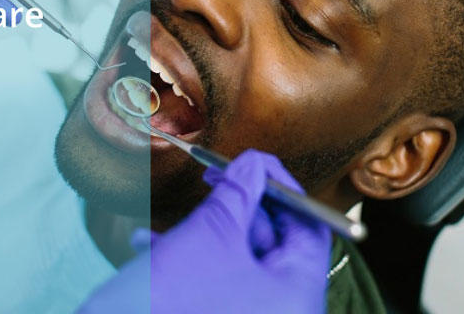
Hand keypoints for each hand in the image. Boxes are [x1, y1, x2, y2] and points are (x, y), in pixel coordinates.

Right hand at [79, 150, 331, 312]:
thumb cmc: (170, 303)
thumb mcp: (210, 234)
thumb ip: (239, 191)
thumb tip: (252, 165)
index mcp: (299, 296)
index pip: (311, 227)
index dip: (283, 188)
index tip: (254, 165)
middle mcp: (284, 313)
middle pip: (276, 243)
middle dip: (240, 208)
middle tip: (216, 181)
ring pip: (240, 262)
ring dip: (205, 234)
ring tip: (170, 224)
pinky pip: (218, 284)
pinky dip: (190, 260)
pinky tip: (151, 246)